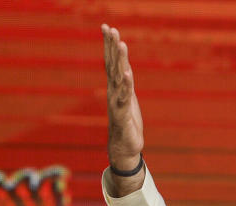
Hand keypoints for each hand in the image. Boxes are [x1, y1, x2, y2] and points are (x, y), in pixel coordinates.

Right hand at [101, 24, 144, 194]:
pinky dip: (125, 84)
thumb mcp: (128, 99)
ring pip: (118, 77)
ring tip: (121, 43)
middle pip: (112, 64)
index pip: (111, 61)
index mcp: (116, 87)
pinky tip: (127, 73)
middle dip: (111, 46)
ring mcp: (117, 102)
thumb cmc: (127, 123)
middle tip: (110, 28)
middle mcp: (113, 92)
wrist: (124, 147)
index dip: (109, 45)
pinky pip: (124, 96)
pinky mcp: (123, 114)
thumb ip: (126, 83)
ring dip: (120, 60)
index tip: (107, 27)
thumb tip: (125, 67)